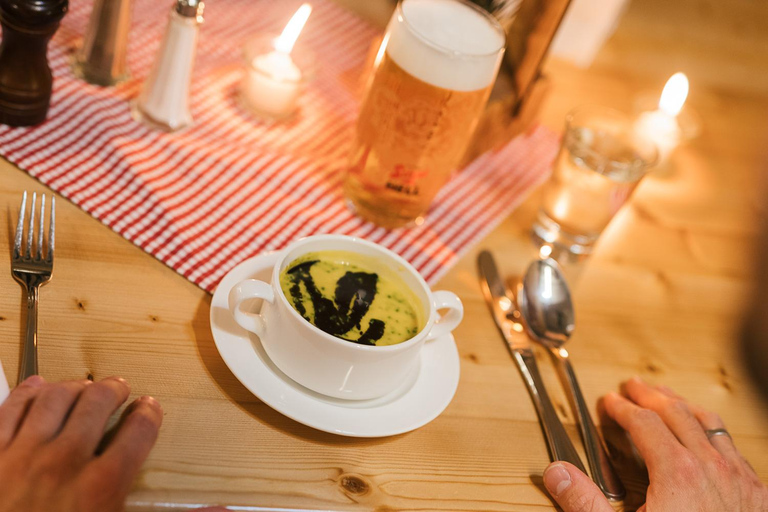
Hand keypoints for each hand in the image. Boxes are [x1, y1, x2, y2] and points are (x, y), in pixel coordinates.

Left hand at [0, 375, 162, 511]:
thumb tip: (213, 508)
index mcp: (100, 488)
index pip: (138, 431)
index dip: (148, 413)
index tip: (148, 408)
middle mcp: (64, 462)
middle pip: (98, 402)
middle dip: (114, 389)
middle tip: (119, 389)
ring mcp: (21, 456)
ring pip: (55, 397)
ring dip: (75, 385)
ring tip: (83, 385)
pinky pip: (9, 409)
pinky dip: (27, 392)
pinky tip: (38, 386)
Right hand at [542, 377, 767, 510]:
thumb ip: (586, 503)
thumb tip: (559, 473)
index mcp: (676, 473)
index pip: (643, 422)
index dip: (622, 408)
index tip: (610, 401)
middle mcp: (710, 468)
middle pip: (676, 413)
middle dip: (650, 396)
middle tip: (633, 386)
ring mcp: (738, 479)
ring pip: (709, 424)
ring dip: (684, 406)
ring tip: (669, 398)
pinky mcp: (757, 495)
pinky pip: (733, 448)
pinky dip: (714, 431)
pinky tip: (708, 438)